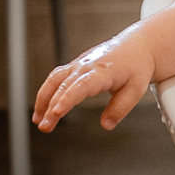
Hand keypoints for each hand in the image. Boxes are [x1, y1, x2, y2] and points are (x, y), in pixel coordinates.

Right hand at [32, 30, 154, 132]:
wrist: (136, 46)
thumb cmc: (137, 67)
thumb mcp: (136, 89)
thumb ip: (120, 108)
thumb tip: (107, 125)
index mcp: (102, 71)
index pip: (80, 86)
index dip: (67, 99)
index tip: (56, 112)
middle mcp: (86, 66)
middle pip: (63, 86)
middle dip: (51, 107)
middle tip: (45, 128)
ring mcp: (78, 64)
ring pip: (54, 80)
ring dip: (43, 99)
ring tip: (38, 121)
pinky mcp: (74, 66)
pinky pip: (56, 78)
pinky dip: (46, 92)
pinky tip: (42, 109)